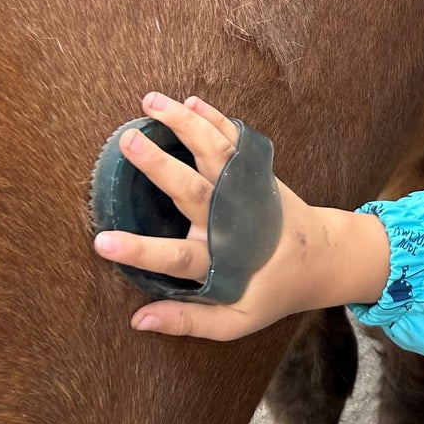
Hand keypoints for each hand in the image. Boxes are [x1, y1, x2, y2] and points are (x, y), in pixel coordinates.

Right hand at [92, 93, 389, 337]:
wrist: (321, 257)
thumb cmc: (271, 291)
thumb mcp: (235, 321)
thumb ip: (189, 321)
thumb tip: (138, 321)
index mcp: (223, 261)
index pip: (176, 259)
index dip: (140, 252)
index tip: (101, 242)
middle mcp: (232, 222)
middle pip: (194, 191)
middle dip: (160, 165)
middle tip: (128, 141)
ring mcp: (246, 192)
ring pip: (215, 153)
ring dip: (184, 124)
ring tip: (151, 102)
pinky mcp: (257, 173)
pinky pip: (234, 141)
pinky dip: (214, 119)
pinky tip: (190, 101)